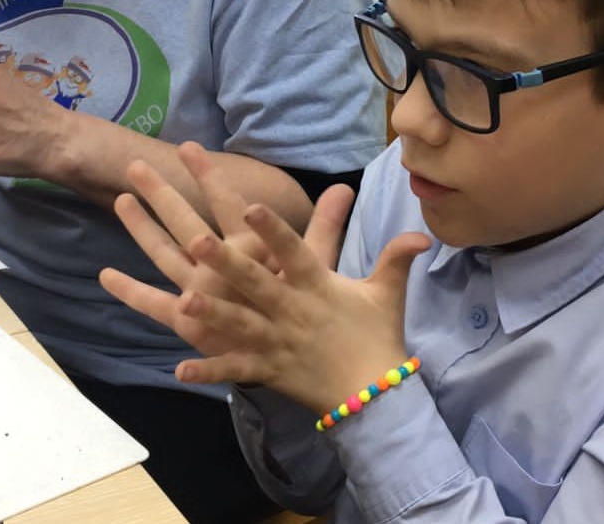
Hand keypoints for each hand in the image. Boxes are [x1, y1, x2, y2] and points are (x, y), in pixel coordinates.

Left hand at [110, 170, 431, 412]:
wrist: (378, 396)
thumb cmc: (377, 337)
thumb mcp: (386, 294)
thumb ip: (396, 257)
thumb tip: (423, 233)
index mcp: (318, 287)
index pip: (295, 252)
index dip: (274, 230)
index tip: (252, 206)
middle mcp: (294, 311)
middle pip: (257, 284)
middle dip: (228, 264)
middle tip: (198, 242)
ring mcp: (280, 343)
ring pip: (241, 324)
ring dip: (213, 314)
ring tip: (184, 301)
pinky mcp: (271, 371)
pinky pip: (237, 371)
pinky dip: (210, 371)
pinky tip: (180, 370)